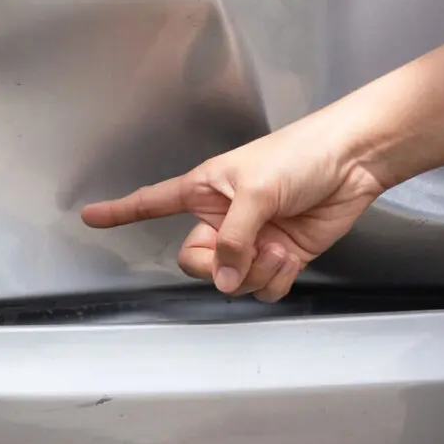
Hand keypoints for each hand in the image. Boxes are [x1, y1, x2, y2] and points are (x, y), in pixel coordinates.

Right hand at [79, 123, 390, 300]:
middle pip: (195, 262)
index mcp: (204, 190)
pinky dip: (274, 280)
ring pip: (232, 282)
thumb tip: (225, 280)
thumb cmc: (302, 154)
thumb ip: (235, 240)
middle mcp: (223, 218)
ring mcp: (252, 240)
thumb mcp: (256, 191)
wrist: (354, 161)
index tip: (89, 217)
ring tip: (277, 247)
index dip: (119, 212)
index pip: (151, 203)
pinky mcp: (281, 257)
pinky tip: (288, 257)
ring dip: (255, 273)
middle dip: (218, 267)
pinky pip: (262, 288)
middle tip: (240, 255)